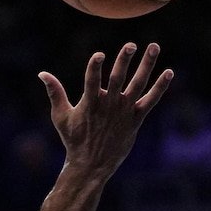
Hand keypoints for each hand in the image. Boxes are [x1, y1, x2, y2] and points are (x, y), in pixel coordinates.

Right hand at [39, 42, 172, 179]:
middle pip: (117, 78)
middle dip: (124, 60)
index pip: (92, 80)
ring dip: (146, 65)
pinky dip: (160, 87)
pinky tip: (169, 72)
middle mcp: (109, 105)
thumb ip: (55, 92)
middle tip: (131, 45)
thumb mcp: (60, 116)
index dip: (95, 67)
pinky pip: (151, 100)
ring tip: (154, 46)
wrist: (91, 165)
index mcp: (90, 103)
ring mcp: (124, 112)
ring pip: (138, 84)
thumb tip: (42, 73)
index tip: (99, 54)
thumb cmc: (74, 139)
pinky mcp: (136, 119)